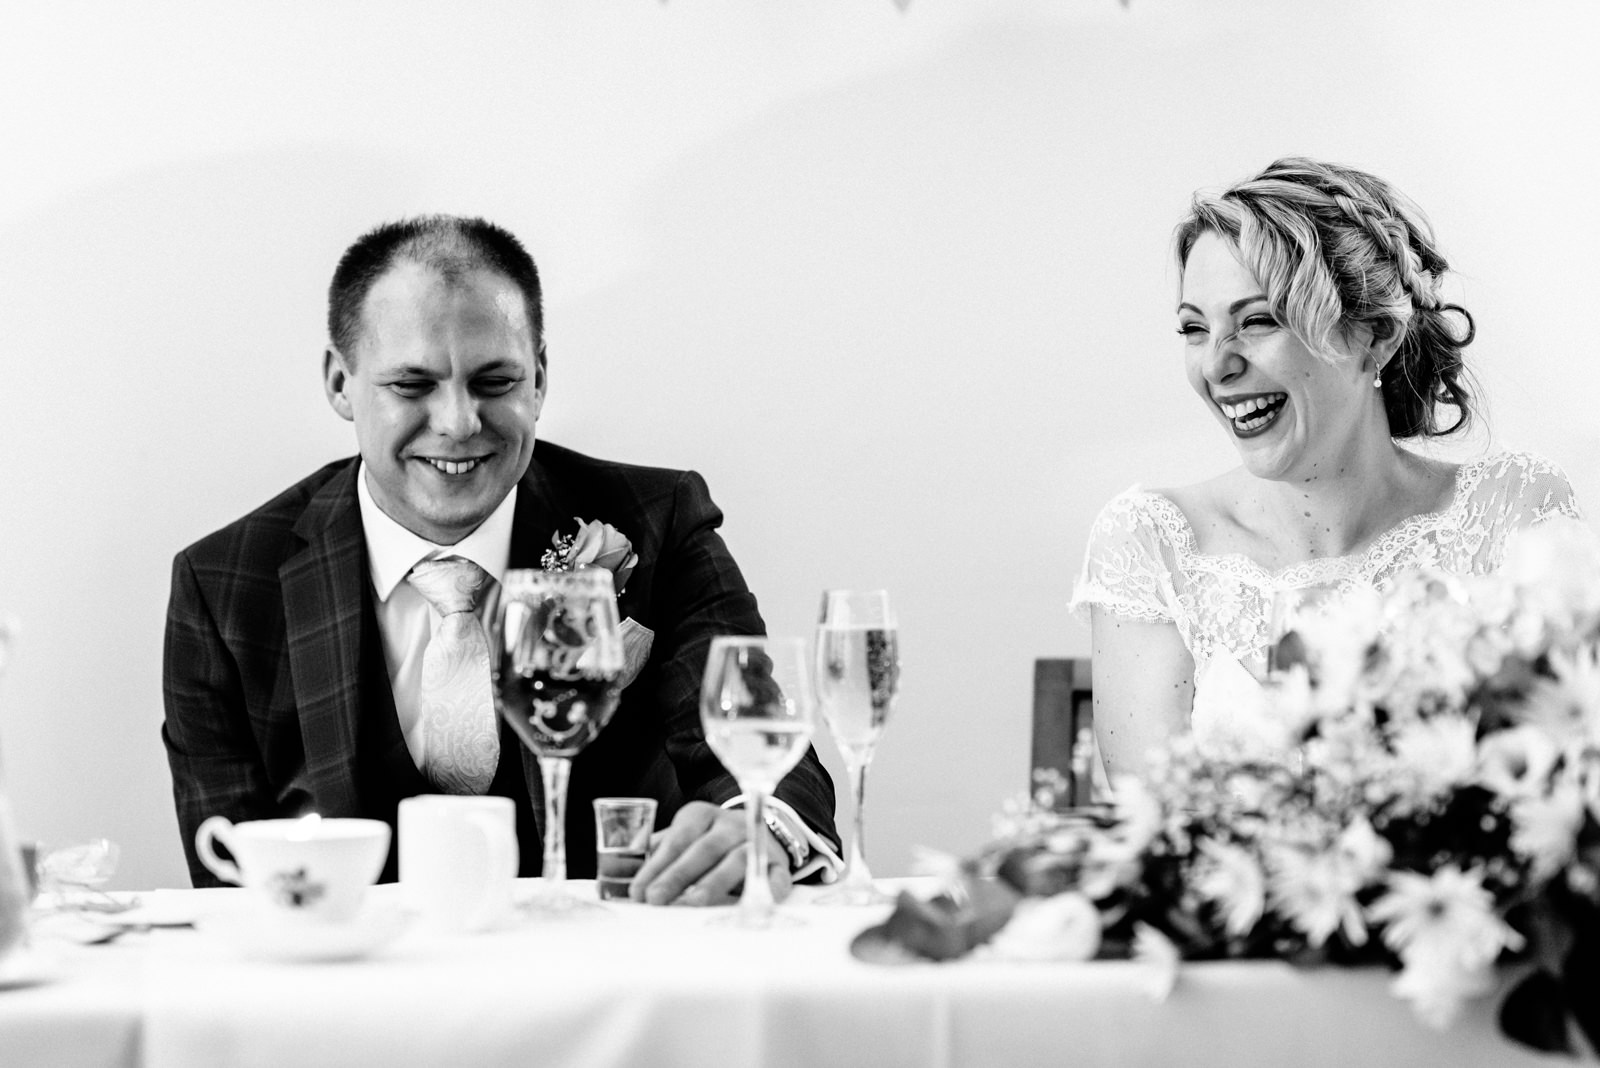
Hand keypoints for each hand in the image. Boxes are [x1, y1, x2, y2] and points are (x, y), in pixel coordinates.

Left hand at [628, 800, 792, 906]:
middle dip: (678, 875)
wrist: (762, 833)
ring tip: (694, 903)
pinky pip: (775, 876)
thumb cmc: (709, 844)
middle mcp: (731, 824)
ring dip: (715, 882)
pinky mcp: (779, 865)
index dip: (656, 865)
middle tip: (656, 899)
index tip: (638, 891)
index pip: (677, 838)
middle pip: (704, 849)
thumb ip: (652, 857)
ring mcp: (757, 843)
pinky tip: (750, 904)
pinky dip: (765, 889)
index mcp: (701, 815)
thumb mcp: (682, 840)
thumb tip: (609, 878)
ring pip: (737, 859)